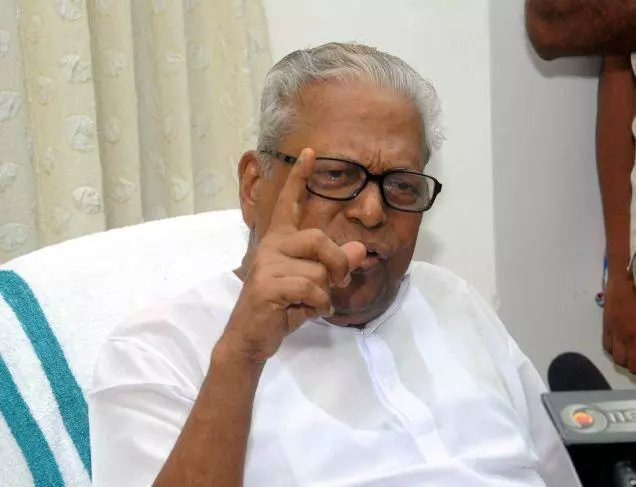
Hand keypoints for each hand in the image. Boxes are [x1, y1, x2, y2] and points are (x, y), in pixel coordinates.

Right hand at [218, 148, 366, 362]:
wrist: (252, 337)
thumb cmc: (283, 306)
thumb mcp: (314, 284)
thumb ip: (335, 265)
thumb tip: (360, 250)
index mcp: (280, 241)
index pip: (288, 204)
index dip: (299, 179)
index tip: (310, 153)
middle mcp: (271, 246)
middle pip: (318, 239)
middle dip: (337, 264)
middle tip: (339, 282)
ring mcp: (267, 265)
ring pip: (317, 269)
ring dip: (324, 292)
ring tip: (313, 302)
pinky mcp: (267, 285)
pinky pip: (309, 288)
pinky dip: (318, 304)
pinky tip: (308, 311)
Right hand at [602, 275, 635, 372]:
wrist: (622, 283)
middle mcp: (628, 336)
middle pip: (630, 364)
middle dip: (635, 367)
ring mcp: (615, 332)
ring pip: (617, 358)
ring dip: (625, 360)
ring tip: (631, 356)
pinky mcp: (607, 327)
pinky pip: (607, 347)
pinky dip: (614, 351)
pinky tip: (620, 347)